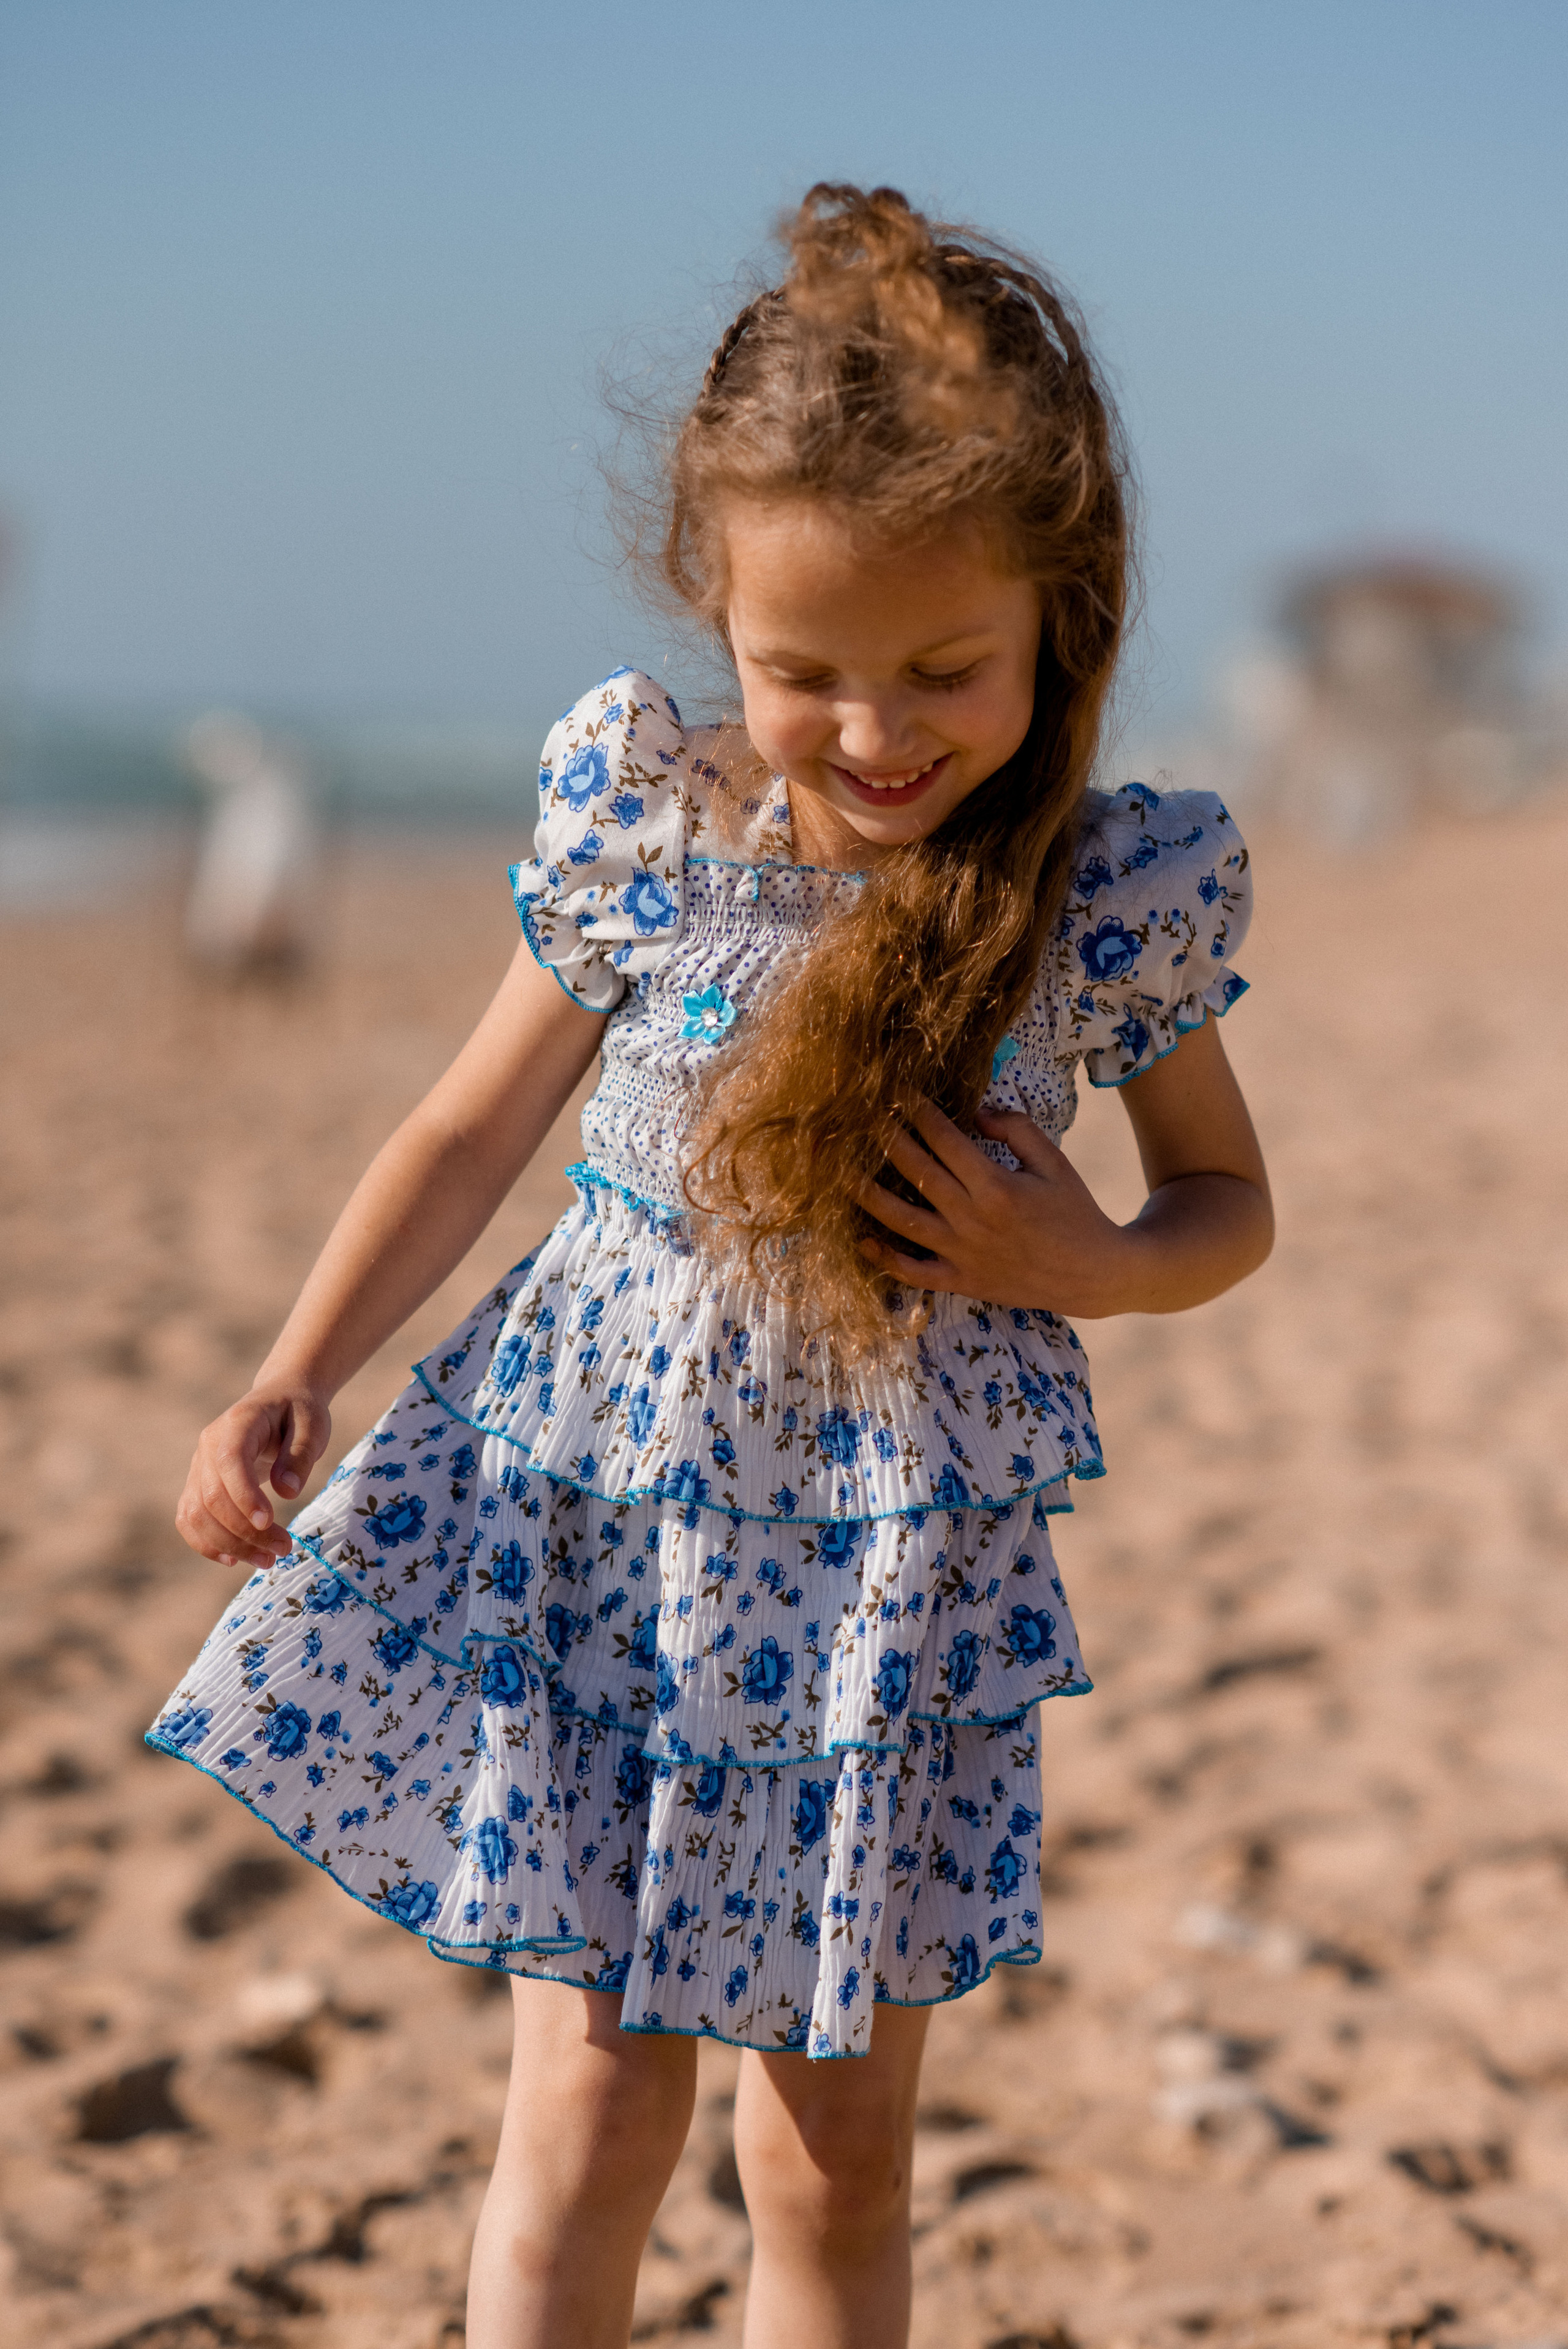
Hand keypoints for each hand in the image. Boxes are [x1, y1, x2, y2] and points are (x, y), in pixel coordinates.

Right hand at [174, 1383, 331, 1569]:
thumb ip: (300, 1455)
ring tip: (267, 1560)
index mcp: (237, 1424)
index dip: (245, 1497)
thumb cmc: (298, 1412)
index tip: (270, 1523)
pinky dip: (207, 1543)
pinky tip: (234, 1560)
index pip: (229, 1463)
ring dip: (229, 1545)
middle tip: (284, 1549)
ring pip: (197, 1514)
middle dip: (245, 1532)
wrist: (279, 1400)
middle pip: (212, 1497)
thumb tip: (286, 1491)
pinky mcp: (198, 1484)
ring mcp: (199, 1466)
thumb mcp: (313, 1425)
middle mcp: (208, 1445)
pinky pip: (190, 1519)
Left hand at [858, 1099, 1141, 1315]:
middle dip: (885, 1140)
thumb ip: (1016, 1130)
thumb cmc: (1075, 1211)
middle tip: (858, 1118)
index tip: (895, 1091)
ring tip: (841, 1172)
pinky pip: (914, 1272)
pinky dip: (885, 1258)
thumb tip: (975, 1112)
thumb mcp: (1054, 1162)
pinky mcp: (962, 1281)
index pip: (944, 1139)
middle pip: (915, 1172)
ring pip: (902, 1221)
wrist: (1092, 1274)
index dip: (917, 1112)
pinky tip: (862, 1239)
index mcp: (996, 1185)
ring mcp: (963, 1253)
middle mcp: (973, 1219)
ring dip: (868, 1194)